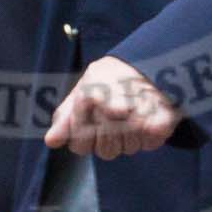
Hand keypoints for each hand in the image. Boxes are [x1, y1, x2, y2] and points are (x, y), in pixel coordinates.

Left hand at [44, 56, 180, 158]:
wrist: (149, 60)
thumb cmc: (110, 78)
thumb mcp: (83, 90)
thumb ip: (67, 116)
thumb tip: (51, 141)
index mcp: (87, 99)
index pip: (80, 145)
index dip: (86, 138)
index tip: (94, 119)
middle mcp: (111, 109)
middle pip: (105, 152)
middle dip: (109, 140)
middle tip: (115, 118)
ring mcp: (136, 117)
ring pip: (127, 150)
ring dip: (130, 137)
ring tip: (132, 114)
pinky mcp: (160, 123)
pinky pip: (150, 144)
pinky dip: (150, 135)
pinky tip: (148, 116)